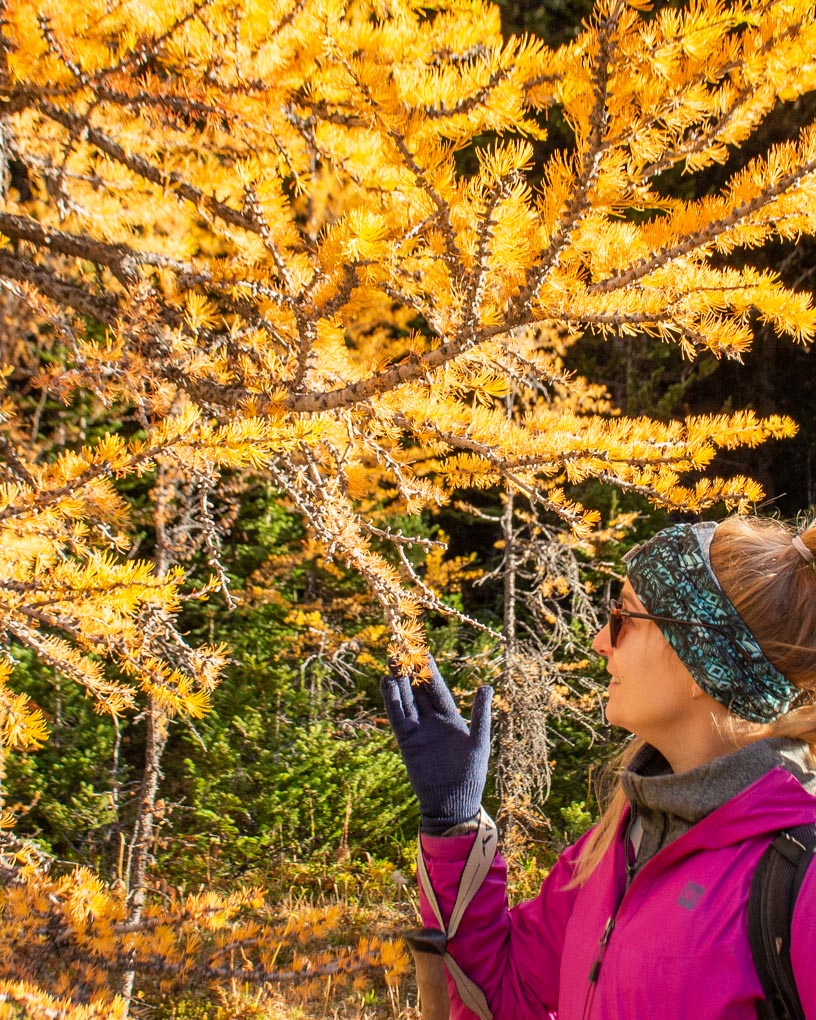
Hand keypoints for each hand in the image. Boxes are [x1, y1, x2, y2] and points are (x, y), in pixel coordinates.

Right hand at [381, 656, 492, 833]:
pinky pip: (398, 717)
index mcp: (451, 718)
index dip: (431, 671)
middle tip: (403, 648)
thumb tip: (487, 687)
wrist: (452, 803)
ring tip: (392, 660)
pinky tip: (387, 683)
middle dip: (412, 671)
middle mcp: (433, 720)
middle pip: (419, 690)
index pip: (438, 688)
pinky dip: (392, 700)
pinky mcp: (407, 741)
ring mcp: (418, 730)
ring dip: (399, 681)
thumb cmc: (471, 774)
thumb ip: (481, 715)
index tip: (425, 651)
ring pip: (407, 700)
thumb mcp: (479, 742)